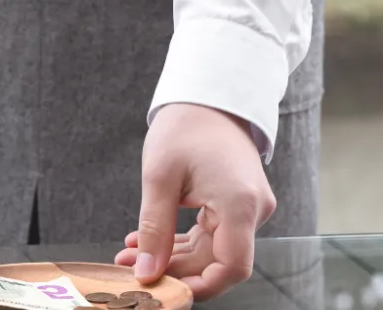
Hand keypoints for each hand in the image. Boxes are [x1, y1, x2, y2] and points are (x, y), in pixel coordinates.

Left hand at [113, 103, 275, 300]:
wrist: (209, 95)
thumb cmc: (186, 126)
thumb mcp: (160, 178)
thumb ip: (154, 229)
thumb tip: (145, 271)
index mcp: (240, 203)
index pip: (231, 267)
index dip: (199, 286)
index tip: (163, 287)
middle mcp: (253, 209)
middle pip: (218, 261)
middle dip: (174, 269)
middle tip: (130, 266)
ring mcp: (248, 207)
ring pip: (212, 250)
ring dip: (173, 255)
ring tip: (130, 253)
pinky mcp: (237, 204)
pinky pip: (212, 234)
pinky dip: (182, 240)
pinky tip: (148, 239)